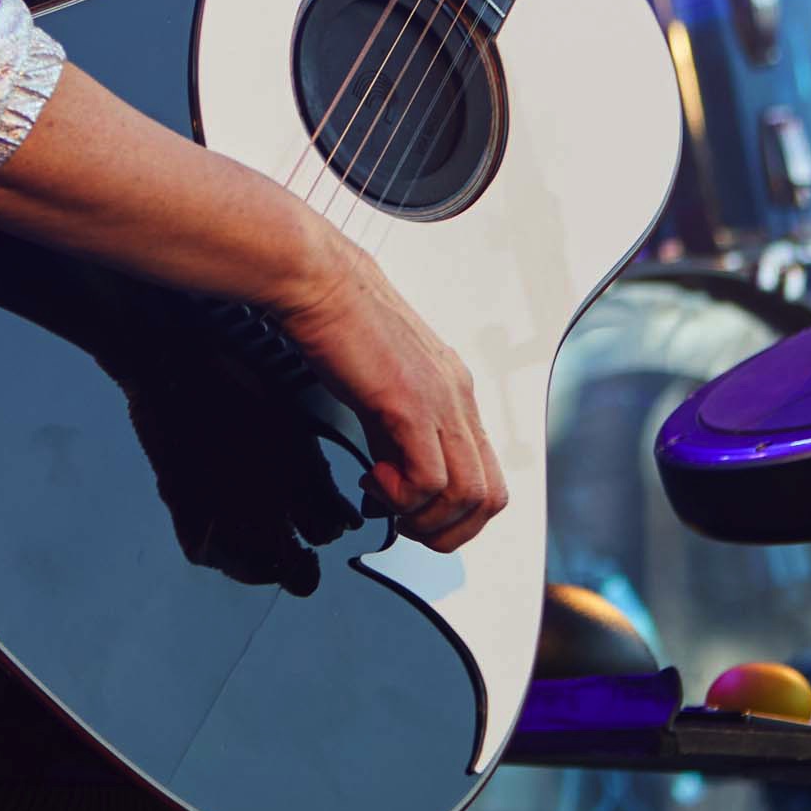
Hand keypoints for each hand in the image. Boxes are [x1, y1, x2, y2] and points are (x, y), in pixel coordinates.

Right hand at [267, 235, 507, 551]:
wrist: (320, 282)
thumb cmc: (341, 325)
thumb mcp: (381, 389)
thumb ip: (396, 435)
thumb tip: (395, 480)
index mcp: (455, 393)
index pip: (488, 477)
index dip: (454, 511)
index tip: (412, 509)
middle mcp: (458, 398)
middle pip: (490, 497)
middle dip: (447, 529)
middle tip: (404, 521)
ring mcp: (440, 401)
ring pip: (469, 495)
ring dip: (424, 517)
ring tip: (385, 498)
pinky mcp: (411, 403)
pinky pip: (431, 478)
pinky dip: (404, 497)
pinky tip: (374, 478)